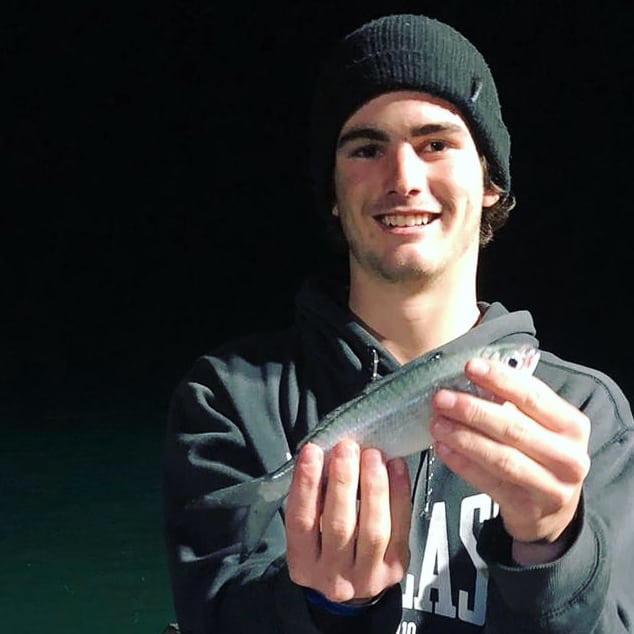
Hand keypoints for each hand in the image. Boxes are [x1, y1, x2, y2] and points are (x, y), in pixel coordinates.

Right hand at [285, 439, 410, 601]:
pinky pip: (400, 526)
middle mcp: (334, 575)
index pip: (301, 521)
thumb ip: (314, 498)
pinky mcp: (395, 566)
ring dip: (373, 486)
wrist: (355, 583)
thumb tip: (326, 455)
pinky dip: (399, 493)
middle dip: (343, 480)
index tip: (312, 452)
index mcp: (304, 563)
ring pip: (373, 528)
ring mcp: (368, 574)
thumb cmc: (328, 546)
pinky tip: (395, 468)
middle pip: (339, 524)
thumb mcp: (309, 531)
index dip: (306, 484)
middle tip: (346, 448)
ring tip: (372, 455)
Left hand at [430, 356, 589, 563]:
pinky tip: (442, 448)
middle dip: (473, 410)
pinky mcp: (526, 507)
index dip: (500, 379)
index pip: (533, 396)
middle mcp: (568, 456)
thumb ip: (514, 403)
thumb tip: (469, 378)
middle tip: (442, 398)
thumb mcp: (541, 426)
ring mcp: (550, 486)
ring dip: (463, 437)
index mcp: (572, 426)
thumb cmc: (539, 453)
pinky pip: (488, 482)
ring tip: (437, 423)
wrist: (552, 511)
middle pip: (513, 427)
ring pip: (500, 457)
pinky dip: (462, 464)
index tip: (470, 367)